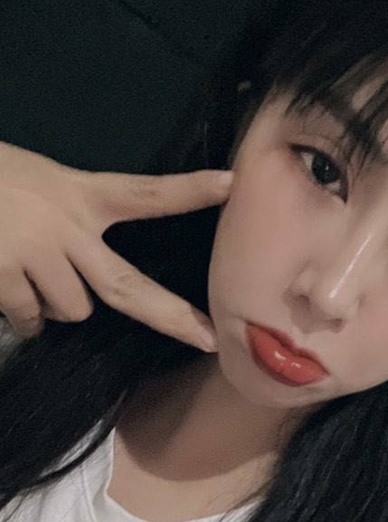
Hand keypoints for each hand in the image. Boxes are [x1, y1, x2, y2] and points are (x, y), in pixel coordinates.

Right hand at [0, 140, 233, 349]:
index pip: (142, 192)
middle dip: (169, 315)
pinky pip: (30, 320)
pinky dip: (20, 313)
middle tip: (203, 339)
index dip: (186, 190)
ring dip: (57, 306)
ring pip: (71, 311)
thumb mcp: (35, 182)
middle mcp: (66, 226)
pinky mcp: (5, 277)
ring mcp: (36, 255)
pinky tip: (2, 284)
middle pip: (126, 285)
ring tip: (27, 273)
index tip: (230, 183)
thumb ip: (67, 219)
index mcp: (78, 192)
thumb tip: (80, 291)